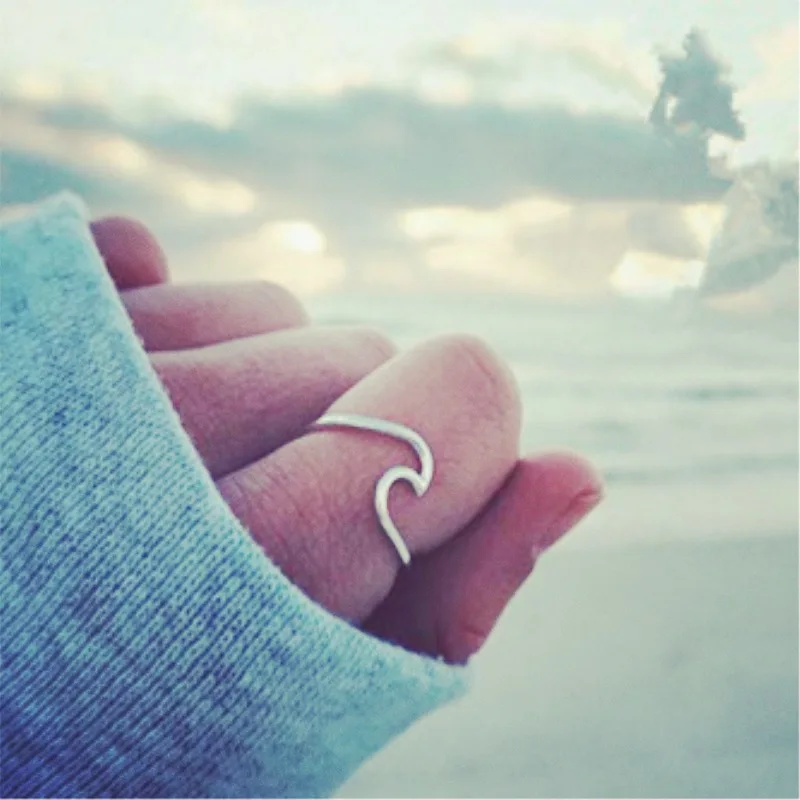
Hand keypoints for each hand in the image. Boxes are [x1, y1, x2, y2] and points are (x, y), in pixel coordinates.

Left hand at [91, 217, 603, 663]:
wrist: (40, 652)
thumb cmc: (191, 687)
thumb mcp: (334, 687)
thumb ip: (461, 589)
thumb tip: (575, 474)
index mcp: (217, 597)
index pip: (405, 447)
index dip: (467, 429)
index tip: (463, 446)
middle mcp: (116, 475)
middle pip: (346, 356)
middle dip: (366, 415)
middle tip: (300, 495)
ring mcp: (50, 381)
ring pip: (266, 303)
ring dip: (279, 370)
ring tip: (213, 464)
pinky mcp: (18, 318)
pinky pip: (141, 256)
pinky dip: (174, 309)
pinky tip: (139, 394)